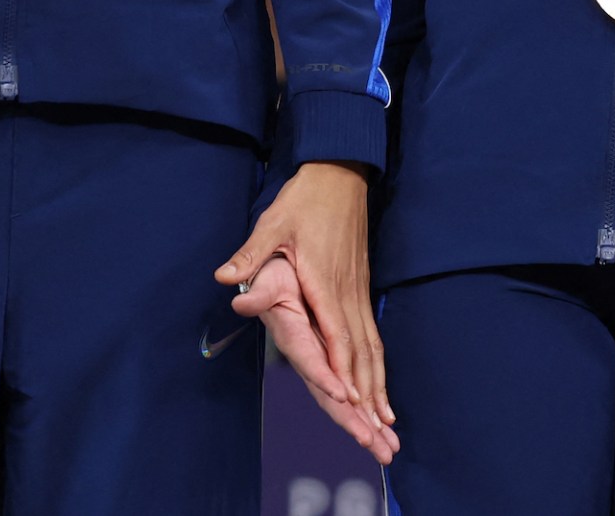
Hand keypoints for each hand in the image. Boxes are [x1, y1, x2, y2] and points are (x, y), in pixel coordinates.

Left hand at [217, 161, 390, 437]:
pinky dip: (379, 369)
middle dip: (369, 399)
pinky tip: (383, 391)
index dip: (342, 370)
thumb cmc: (304, 200)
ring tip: (390, 429)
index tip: (350, 403)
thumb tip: (225, 276)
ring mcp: (357, 294)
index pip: (336, 334)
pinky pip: (372, 338)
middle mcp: (347, 295)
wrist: (340, 175)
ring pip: (372, 350)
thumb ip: (251, 254)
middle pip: (361, 355)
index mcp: (324, 282)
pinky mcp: (361, 291)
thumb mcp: (273, 222)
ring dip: (380, 391)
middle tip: (380, 440)